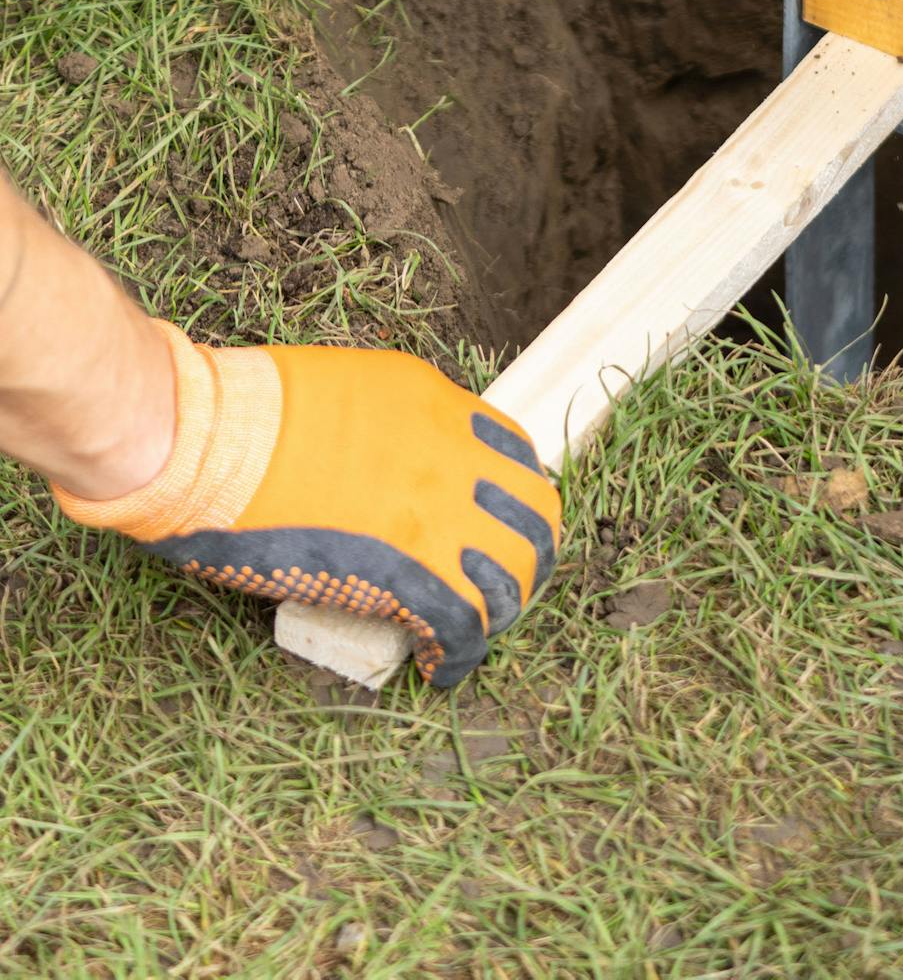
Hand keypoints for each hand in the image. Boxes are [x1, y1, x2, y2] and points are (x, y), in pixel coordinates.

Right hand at [54, 326, 558, 687]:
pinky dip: (457, 653)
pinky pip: (460, 624)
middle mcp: (455, 460)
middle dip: (526, 555)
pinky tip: (439, 666)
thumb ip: (392, 422)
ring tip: (476, 628)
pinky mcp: (405, 573)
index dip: (513, 499)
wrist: (214, 439)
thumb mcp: (354, 391)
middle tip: (501, 584)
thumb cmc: (253, 412)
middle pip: (533, 516)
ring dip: (501, 607)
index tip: (497, 524)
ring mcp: (437, 517)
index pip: (516, 457)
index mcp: (441, 409)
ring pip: (511, 574)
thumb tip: (392, 459)